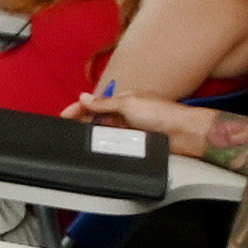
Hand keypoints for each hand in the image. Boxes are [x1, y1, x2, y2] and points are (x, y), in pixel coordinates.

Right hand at [74, 91, 247, 161]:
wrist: (184, 133)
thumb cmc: (162, 113)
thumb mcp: (128, 103)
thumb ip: (103, 103)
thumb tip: (83, 98)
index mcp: (123, 99)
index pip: (95, 103)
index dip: (78, 109)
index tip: (62, 117)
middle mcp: (125, 114)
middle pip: (97, 119)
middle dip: (82, 123)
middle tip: (66, 132)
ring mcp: (129, 130)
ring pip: (104, 133)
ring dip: (94, 135)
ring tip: (79, 140)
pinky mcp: (135, 144)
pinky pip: (115, 145)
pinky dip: (106, 146)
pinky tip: (98, 149)